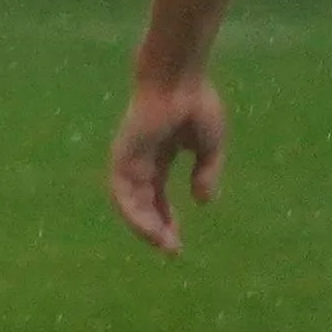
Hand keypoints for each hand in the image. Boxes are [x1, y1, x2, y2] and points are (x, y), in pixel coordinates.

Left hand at [107, 74, 229, 255]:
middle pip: (143, 202)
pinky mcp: (122, 155)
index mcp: (160, 156)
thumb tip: (203, 201)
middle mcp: (140, 160)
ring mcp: (129, 158)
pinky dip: (133, 212)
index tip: (179, 243)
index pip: (157, 196)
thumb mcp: (209, 147)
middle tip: (172, 251)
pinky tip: (148, 229)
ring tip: (162, 245)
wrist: (179, 80)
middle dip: (156, 228)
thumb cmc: (196, 104)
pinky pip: (122, 191)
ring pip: (129, 202)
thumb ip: (206, 173)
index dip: (167, 219)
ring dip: (144, 226)